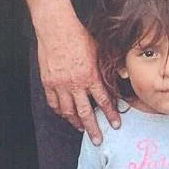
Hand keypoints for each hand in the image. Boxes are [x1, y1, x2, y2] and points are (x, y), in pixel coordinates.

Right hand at [36, 18, 119, 142]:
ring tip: (80, 128)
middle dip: (92, 128)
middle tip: (98, 140)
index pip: (103, 101)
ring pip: (67, 111)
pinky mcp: (48, 82)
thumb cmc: (79, 36)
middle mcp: (75, 84)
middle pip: (85, 112)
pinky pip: (53, 103)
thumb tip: (120, 77)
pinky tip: (64, 114)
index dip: (110, 114)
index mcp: (90, 76)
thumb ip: (107, 67)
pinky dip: (59, 111)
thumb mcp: (99, 50)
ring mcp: (60, 84)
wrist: (56, 29)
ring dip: (75, 122)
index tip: (115, 125)